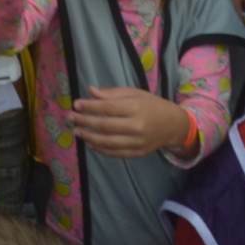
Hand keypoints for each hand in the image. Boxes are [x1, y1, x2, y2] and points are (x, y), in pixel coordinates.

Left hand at [72, 87, 192, 158]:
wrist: (174, 125)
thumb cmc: (152, 105)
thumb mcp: (135, 93)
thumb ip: (112, 94)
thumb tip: (91, 91)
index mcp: (136, 108)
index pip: (107, 108)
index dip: (89, 106)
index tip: (76, 104)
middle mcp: (137, 126)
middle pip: (105, 126)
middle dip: (85, 122)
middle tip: (71, 118)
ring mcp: (137, 142)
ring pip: (108, 142)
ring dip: (89, 137)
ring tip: (77, 131)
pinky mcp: (137, 153)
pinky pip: (115, 153)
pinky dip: (100, 149)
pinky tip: (90, 143)